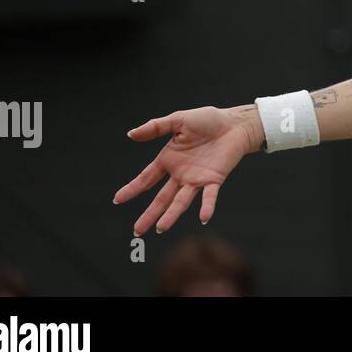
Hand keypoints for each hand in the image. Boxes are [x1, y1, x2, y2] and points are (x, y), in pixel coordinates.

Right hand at [114, 106, 258, 235]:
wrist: (234, 123)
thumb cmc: (207, 120)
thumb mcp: (178, 120)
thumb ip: (156, 127)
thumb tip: (130, 134)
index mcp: (169, 160)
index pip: (146, 178)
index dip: (132, 189)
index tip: (117, 200)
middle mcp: (181, 174)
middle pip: (162, 197)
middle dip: (149, 213)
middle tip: (137, 231)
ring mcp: (197, 179)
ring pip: (181, 201)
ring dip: (172, 214)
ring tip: (161, 228)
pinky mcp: (215, 179)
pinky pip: (210, 196)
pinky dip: (207, 206)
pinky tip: (203, 218)